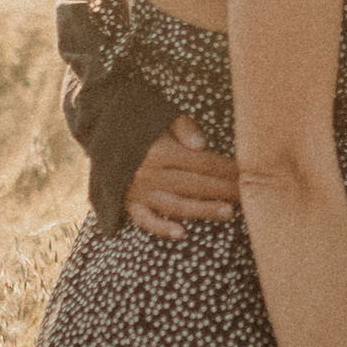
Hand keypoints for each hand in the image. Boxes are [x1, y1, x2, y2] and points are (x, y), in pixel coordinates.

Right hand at [126, 115, 242, 241]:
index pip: (202, 163)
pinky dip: (161, 228)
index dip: (227, 168)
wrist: (96, 126)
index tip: (247, 172)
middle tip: (250, 195)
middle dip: (225, 190)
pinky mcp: (127, 203)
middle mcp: (149, 173)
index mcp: (159, 151)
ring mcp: (138, 191)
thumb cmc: (135, 117)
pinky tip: (181, 233)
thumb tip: (202, 147)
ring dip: (203, 209)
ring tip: (228, 212)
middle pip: (195, 185)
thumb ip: (183, 128)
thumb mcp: (159, 113)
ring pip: (176, 205)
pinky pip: (145, 220)